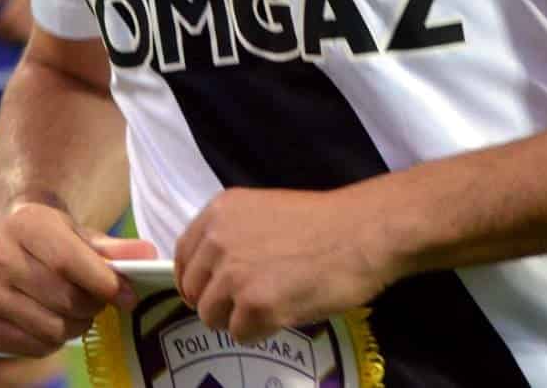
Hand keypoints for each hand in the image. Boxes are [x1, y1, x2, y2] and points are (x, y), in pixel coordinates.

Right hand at [0, 200, 154, 357]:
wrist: (9, 241)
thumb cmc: (55, 239)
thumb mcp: (84, 235)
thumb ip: (117, 248)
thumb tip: (149, 256)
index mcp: (24, 224)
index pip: (68, 263)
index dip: (104, 283)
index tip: (127, 295)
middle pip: (64, 299)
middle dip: (93, 306)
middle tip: (98, 300)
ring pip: (52, 328)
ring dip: (76, 325)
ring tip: (76, 309)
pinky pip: (35, 347)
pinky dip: (54, 341)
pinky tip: (52, 318)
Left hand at [175, 186, 397, 343]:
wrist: (362, 232)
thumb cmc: (323, 223)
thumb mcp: (264, 213)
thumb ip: (233, 236)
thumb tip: (214, 273)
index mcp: (219, 212)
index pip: (183, 257)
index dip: (197, 279)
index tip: (213, 290)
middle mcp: (218, 241)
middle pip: (194, 291)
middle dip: (219, 301)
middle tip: (251, 300)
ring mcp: (234, 275)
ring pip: (212, 316)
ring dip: (238, 318)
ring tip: (272, 305)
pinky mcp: (254, 306)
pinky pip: (240, 334)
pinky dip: (261, 331)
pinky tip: (286, 312)